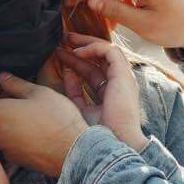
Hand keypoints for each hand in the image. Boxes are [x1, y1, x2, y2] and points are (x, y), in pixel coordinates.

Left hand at [0, 73, 88, 178]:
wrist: (72, 152)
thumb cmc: (57, 119)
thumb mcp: (38, 92)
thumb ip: (15, 83)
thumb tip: (2, 77)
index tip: (2, 88)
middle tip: (11, 98)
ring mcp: (2, 147)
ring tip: (20, 113)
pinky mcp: (13, 158)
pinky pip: (3, 142)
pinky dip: (8, 134)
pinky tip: (27, 129)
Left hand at [54, 34, 146, 150]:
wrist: (113, 144)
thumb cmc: (97, 134)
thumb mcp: (80, 109)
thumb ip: (74, 92)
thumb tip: (65, 73)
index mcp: (111, 93)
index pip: (93, 72)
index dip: (76, 63)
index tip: (59, 56)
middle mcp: (119, 83)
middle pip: (100, 58)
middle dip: (82, 47)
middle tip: (63, 40)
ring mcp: (123, 78)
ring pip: (107, 50)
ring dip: (87, 43)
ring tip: (68, 39)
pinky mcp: (123, 74)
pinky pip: (110, 51)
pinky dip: (93, 48)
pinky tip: (77, 52)